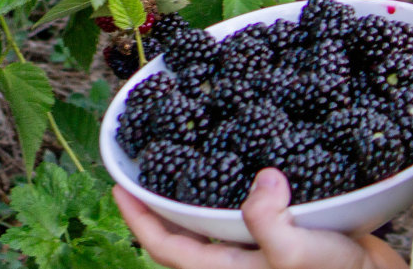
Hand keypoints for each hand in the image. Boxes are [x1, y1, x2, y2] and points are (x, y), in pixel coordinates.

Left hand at [113, 169, 404, 268]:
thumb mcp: (295, 255)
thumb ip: (267, 221)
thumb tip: (262, 179)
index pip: (166, 248)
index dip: (138, 220)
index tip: (117, 186)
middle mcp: (239, 261)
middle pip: (186, 234)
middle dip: (164, 203)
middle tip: (150, 163)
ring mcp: (263, 249)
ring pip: (218, 220)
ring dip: (202, 193)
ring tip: (191, 155)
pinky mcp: (289, 235)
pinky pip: (255, 210)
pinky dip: (243, 187)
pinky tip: (250, 162)